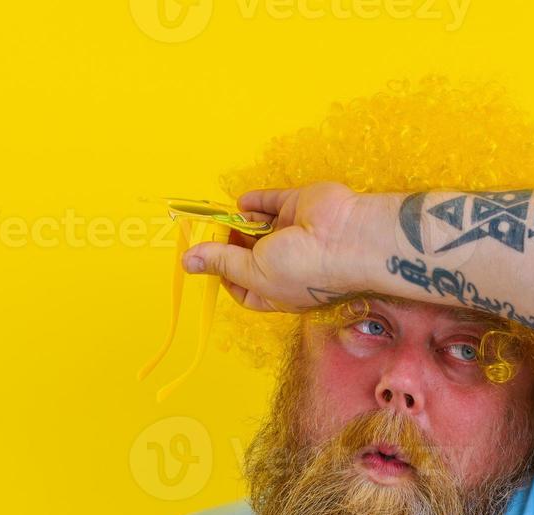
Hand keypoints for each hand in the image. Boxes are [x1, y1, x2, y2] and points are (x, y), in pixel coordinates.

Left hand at [181, 181, 369, 312]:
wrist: (346, 238)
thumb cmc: (306, 269)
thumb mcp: (253, 272)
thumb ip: (222, 262)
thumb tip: (188, 262)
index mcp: (277, 292)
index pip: (243, 290)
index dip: (222, 277)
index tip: (203, 262)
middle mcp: (285, 265)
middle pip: (247, 256)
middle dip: (227, 246)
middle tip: (205, 234)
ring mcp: (293, 235)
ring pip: (258, 228)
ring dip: (239, 224)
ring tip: (218, 219)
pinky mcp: (299, 206)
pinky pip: (271, 202)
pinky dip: (254, 202)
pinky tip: (239, 204)